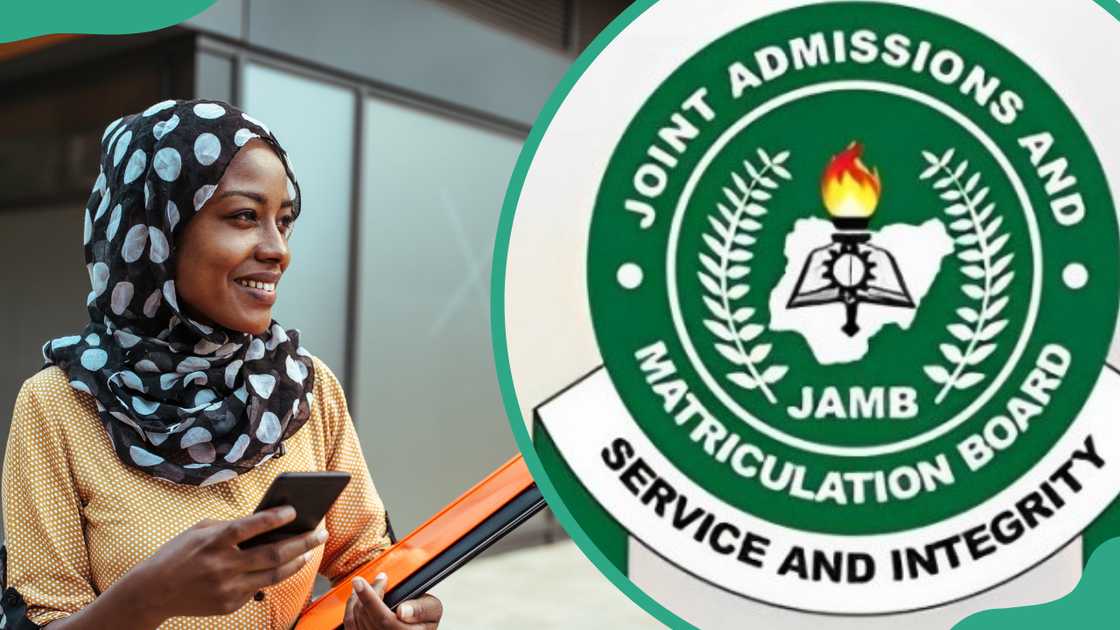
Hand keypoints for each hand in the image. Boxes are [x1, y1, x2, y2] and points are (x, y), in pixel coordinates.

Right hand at [126, 506, 327, 621]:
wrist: (152, 592)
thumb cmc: (179, 553)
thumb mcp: (199, 531)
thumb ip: (231, 526)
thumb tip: (267, 521)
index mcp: (213, 542)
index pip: (250, 527)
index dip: (274, 518)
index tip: (294, 510)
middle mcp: (222, 566)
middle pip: (273, 554)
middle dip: (303, 542)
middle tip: (321, 532)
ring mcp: (227, 588)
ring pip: (274, 575)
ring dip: (298, 561)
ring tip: (311, 550)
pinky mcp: (229, 604)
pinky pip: (259, 588)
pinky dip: (274, 575)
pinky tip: (287, 564)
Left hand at [343, 573, 442, 628]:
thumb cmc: (423, 621)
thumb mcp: (432, 611)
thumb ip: (422, 609)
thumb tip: (403, 610)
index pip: (383, 619)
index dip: (369, 599)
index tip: (360, 582)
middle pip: (366, 617)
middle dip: (366, 593)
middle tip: (375, 579)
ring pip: (355, 620)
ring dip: (356, 600)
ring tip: (363, 585)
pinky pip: (350, 625)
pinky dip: (350, 609)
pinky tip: (356, 598)